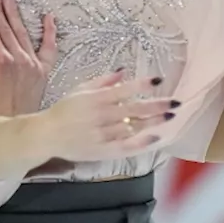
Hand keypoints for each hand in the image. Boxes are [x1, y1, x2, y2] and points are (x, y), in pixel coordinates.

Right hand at [0, 0, 57, 116]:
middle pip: (6, 28)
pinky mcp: (43, 70)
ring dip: (15, 15)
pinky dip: (50, 32)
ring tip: (9, 1)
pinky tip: (48, 17)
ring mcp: (32, 63)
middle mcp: (18, 57)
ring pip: (23, 33)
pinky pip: (49, 48)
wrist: (11, 122)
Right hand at [31, 72, 177, 161]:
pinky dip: (141, 142)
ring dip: (154, 122)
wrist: (47, 135)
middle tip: (176, 102)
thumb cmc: (63, 110)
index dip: (142, 84)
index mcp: (96, 99)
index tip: (159, 80)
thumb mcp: (80, 89)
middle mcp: (101, 116)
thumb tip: (123, 71)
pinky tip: (155, 137)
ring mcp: (103, 135)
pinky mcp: (103, 151)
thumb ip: (102, 81)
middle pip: (134, 110)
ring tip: (170, 116)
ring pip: (133, 127)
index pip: (124, 90)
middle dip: (157, 105)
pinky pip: (126, 147)